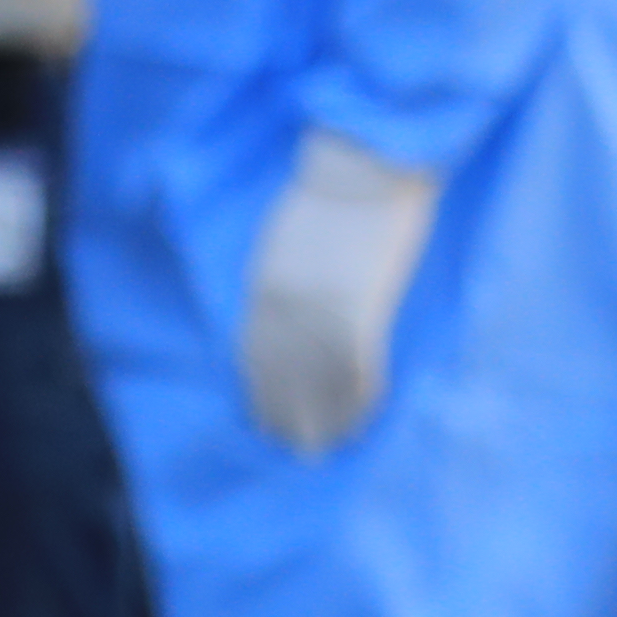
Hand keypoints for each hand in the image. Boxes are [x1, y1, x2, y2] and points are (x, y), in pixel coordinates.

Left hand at [236, 129, 442, 454]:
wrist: (361, 167)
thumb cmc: (329, 192)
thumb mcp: (285, 239)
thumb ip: (281, 279)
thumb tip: (287, 308)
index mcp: (261, 290)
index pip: (253, 357)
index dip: (262, 393)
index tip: (266, 419)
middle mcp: (282, 312)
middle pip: (280, 379)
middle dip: (288, 418)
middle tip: (300, 449)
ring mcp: (320, 317)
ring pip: (317, 386)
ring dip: (323, 422)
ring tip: (325, 449)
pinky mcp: (359, 317)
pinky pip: (356, 375)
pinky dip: (358, 401)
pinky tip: (362, 420)